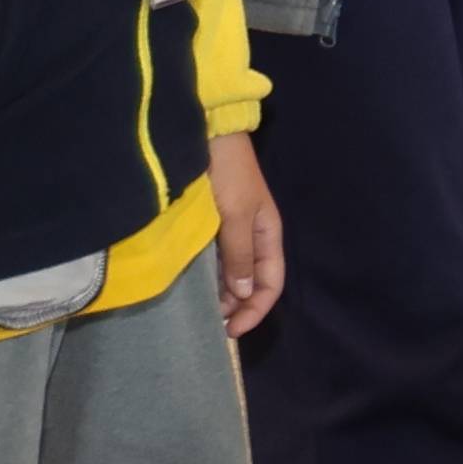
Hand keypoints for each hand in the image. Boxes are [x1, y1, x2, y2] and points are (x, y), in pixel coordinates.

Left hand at [205, 134, 286, 337]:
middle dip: (236, 306)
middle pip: (251, 283)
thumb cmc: (227, 173)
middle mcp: (252, 237)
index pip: (271, 284)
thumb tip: (244, 293)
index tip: (231, 330)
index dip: (255, 310)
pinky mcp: (211, 224)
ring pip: (232, 273)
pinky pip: (214, 259)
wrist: (208, 133)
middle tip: (210, 323)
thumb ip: (240, 254)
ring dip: (221, 293)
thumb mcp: (236, 214)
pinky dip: (207, 275)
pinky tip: (192, 283)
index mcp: (268, 235)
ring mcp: (232, 231)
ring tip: (200, 308)